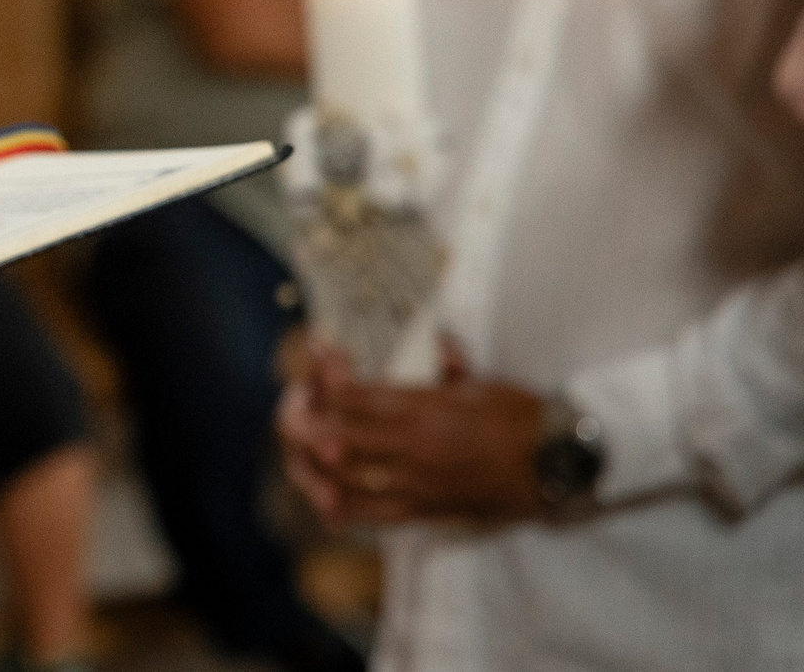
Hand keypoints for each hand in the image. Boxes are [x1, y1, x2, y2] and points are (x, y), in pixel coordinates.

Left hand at [279, 336, 544, 527]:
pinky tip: (325, 503)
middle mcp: (414, 443)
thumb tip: (443, 339)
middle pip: (340, 433)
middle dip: (310, 421)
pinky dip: (347, 509)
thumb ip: (452, 366)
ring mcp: (419, 480)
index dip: (326, 380)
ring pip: (350, 474)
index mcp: (424, 406)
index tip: (314, 365)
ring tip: (302, 450)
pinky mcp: (431, 509)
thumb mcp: (484, 383)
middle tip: (293, 410)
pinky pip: (378, 515)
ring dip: (319, 463)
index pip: (356, 394)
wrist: (560, 461)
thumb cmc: (525, 416)